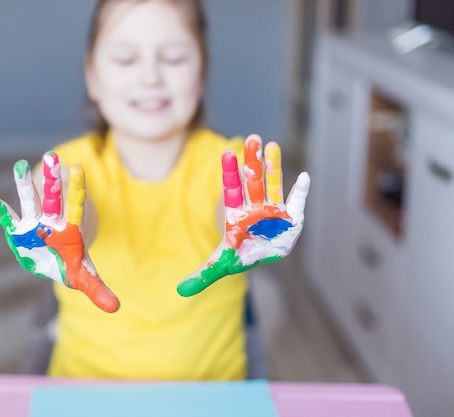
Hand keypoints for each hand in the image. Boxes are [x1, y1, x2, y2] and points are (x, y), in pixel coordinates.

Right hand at [0, 152, 119, 312]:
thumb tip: (116, 308)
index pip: (75, 206)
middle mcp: (51, 221)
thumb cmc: (70, 264)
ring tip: (19, 165)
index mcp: (69, 230)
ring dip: (24, 185)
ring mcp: (32, 223)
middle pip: (52, 198)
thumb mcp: (84, 277)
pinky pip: (6, 217)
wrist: (53, 259)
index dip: (76, 189)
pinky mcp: (17, 230)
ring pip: (29, 201)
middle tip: (52, 155)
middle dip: (51, 181)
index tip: (78, 169)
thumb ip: (98, 289)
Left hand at [177, 135, 309, 296]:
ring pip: (274, 185)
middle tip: (253, 138)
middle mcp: (255, 207)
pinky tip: (304, 177)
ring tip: (273, 145)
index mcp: (237, 215)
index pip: (232, 190)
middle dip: (253, 161)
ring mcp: (274, 210)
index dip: (230, 173)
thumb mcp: (220, 265)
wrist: (262, 256)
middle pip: (253, 181)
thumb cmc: (240, 254)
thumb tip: (179, 291)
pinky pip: (296, 202)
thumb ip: (202, 275)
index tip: (227, 153)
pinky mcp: (291, 218)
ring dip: (274, 167)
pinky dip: (300, 191)